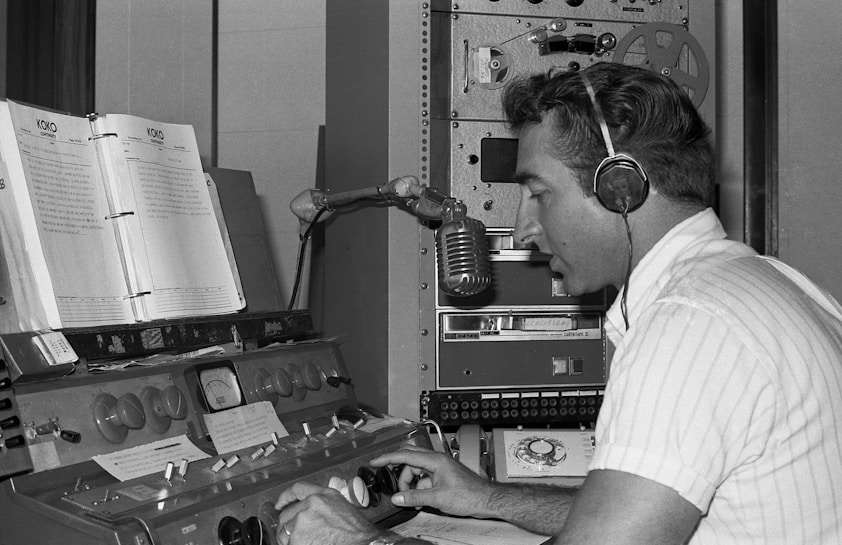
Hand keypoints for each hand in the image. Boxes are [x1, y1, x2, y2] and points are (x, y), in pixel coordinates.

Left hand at [274, 481, 379, 544]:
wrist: (362, 544)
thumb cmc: (355, 531)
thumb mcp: (340, 506)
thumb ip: (322, 504)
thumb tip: (307, 510)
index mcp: (322, 495)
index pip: (297, 490)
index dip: (285, 497)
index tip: (280, 504)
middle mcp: (310, 504)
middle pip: (287, 514)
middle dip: (288, 525)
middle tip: (296, 534)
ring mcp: (302, 521)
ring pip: (285, 532)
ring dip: (290, 539)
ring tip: (306, 542)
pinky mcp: (298, 538)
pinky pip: (289, 544)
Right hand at [369, 446, 496, 518]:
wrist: (486, 500)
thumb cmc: (469, 495)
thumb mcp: (437, 498)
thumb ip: (415, 497)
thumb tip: (397, 498)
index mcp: (434, 460)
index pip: (405, 455)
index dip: (387, 458)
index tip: (374, 462)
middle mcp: (436, 460)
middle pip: (409, 460)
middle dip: (398, 472)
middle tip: (388, 479)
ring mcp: (440, 468)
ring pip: (416, 471)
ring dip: (410, 484)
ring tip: (409, 498)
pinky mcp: (443, 476)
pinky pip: (424, 479)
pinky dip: (418, 488)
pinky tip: (418, 500)